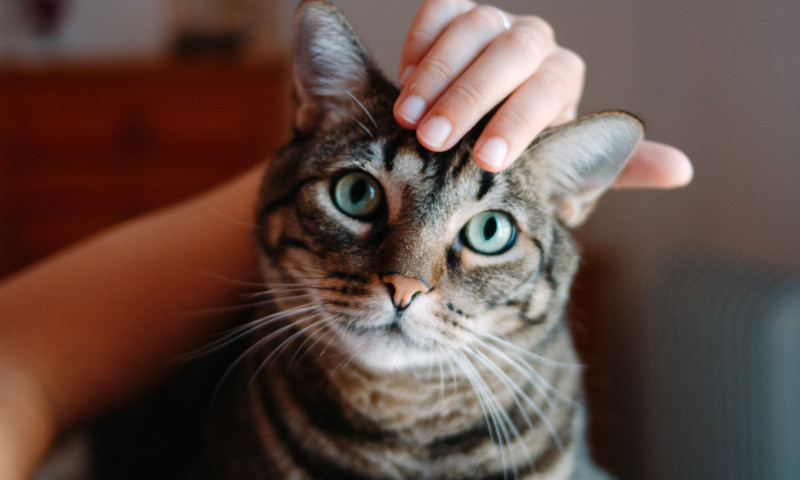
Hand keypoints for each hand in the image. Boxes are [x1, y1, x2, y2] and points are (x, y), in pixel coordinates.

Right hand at [394, 0, 692, 187]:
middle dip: (469, 97)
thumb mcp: (565, 175)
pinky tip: (403, 77)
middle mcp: (533, 46)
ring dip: (437, 73)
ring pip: (474, 27)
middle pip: (510, 54)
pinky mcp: (454, 13)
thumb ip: (615, 168)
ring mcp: (493, 25)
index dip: (520, 121)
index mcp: (562, 80)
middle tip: (433, 140)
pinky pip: (441, 6)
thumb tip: (682, 170)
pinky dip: (422, 37)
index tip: (489, 161)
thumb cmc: (520, 162)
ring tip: (408, 117)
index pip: (549, 88)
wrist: (472, 141)